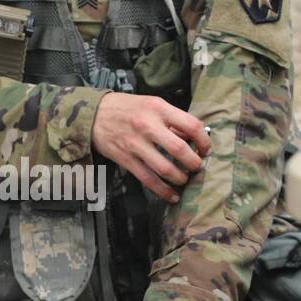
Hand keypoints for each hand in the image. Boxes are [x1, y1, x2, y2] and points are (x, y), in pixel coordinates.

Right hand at [91, 93, 209, 203]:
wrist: (94, 114)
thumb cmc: (128, 108)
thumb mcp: (152, 104)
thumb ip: (172, 120)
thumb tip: (194, 138)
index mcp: (158, 108)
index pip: (191, 125)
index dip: (203, 140)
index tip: (206, 149)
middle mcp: (147, 125)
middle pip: (179, 149)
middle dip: (194, 163)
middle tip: (197, 167)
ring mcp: (135, 144)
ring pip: (165, 168)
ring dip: (180, 178)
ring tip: (184, 179)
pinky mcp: (126, 159)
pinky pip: (148, 179)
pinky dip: (163, 191)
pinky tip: (172, 196)